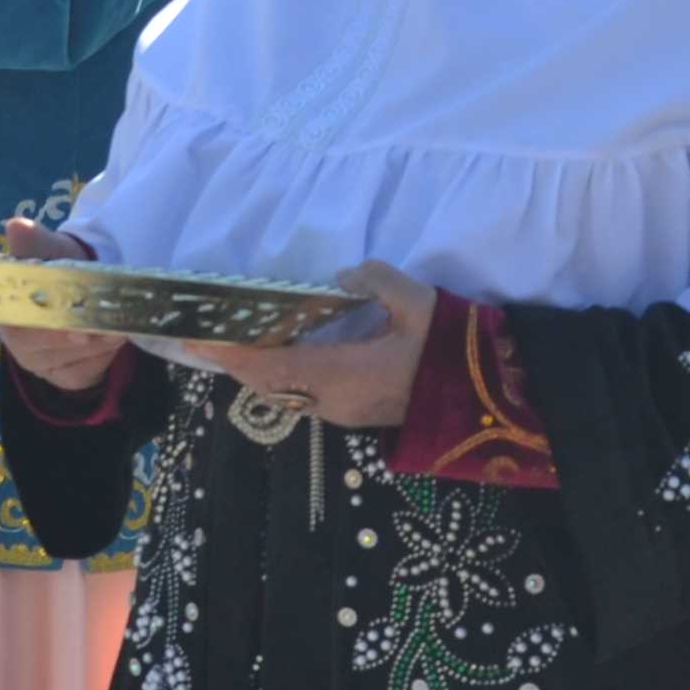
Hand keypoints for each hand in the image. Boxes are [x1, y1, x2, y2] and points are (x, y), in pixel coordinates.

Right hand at [0, 217, 123, 391]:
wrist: (93, 295)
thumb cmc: (65, 268)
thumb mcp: (53, 249)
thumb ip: (36, 242)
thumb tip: (15, 225)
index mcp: (4, 305)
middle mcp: (15, 338)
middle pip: (29, 341)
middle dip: (59, 331)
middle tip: (85, 324)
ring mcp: (39, 362)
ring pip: (61, 356)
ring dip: (90, 339)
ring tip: (110, 321)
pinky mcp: (66, 377)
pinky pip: (83, 371)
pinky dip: (102, 354)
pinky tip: (111, 336)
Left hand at [176, 259, 436, 432]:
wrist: (491, 397)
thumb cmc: (451, 348)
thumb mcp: (418, 303)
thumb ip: (375, 281)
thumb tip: (341, 276)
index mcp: (343, 377)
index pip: (270, 367)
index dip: (232, 353)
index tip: (198, 337)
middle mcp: (335, 402)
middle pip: (268, 385)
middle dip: (234, 360)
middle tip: (203, 333)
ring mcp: (346, 413)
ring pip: (284, 393)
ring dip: (255, 370)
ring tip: (231, 339)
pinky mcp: (357, 412)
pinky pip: (302, 396)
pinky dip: (279, 375)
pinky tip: (275, 352)